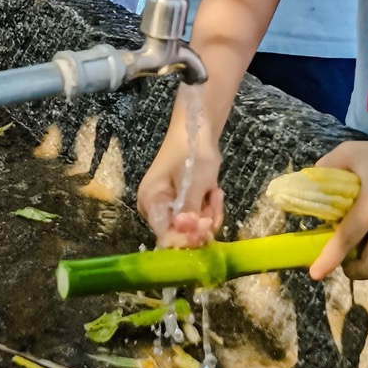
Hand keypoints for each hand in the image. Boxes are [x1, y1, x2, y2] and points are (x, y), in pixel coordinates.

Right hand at [137, 120, 223, 248]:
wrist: (197, 128)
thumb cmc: (189, 152)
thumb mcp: (192, 183)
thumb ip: (190, 211)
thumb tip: (189, 235)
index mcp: (151, 203)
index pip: (164, 236)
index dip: (185, 239)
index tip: (203, 230)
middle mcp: (158, 209)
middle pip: (181, 233)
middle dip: (201, 224)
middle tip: (213, 208)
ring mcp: (172, 206)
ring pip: (194, 227)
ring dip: (209, 214)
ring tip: (216, 192)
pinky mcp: (186, 202)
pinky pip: (199, 217)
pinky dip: (210, 208)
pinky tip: (215, 191)